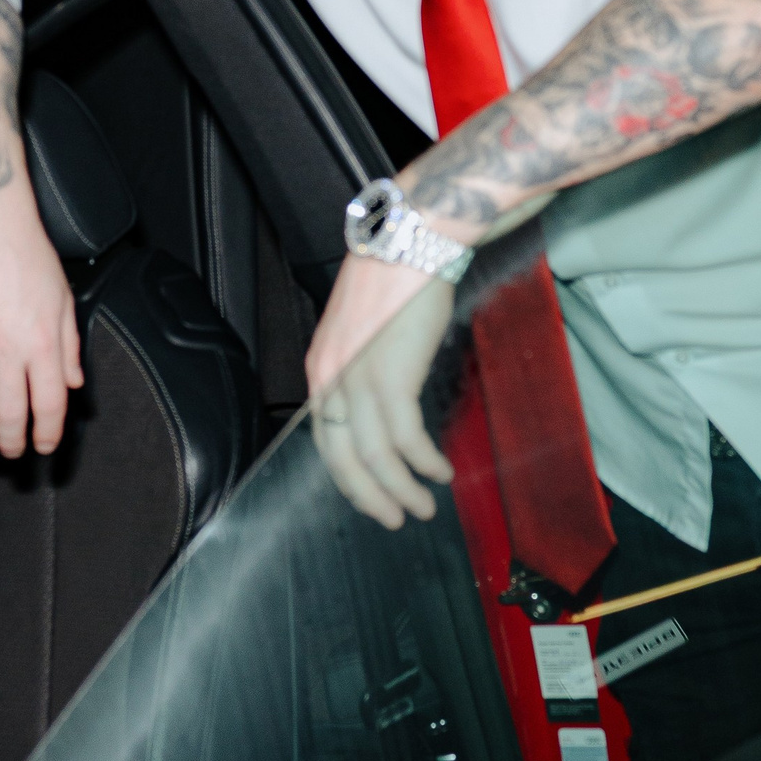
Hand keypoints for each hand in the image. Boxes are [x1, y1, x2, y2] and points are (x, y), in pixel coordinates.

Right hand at [0, 179, 82, 457]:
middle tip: (15, 451)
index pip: (47, 406)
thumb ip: (69, 347)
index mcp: (41, 343)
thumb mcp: (64, 301)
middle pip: (9, 416)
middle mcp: (5, 350)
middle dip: (14, 442)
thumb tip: (73, 384)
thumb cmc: (29, 256)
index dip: (48, 434)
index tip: (45, 445)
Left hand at [307, 256, 456, 529]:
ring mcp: (358, 380)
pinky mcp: (391, 378)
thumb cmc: (394, 279)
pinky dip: (424, 462)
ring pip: (375, 458)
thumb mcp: (362, 328)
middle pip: (344, 460)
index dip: (348, 476)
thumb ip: (362, 366)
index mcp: (321, 369)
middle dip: (371, 497)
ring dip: (402, 489)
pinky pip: (406, 438)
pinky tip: (439, 471)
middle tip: (396, 518)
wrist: (412, 243)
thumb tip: (381, 403)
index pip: (326, 440)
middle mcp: (331, 379)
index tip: (371, 495)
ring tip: (425, 504)